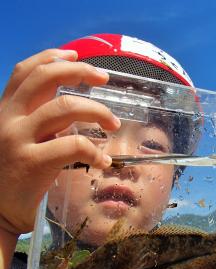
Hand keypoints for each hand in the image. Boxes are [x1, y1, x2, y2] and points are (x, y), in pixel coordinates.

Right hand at [0, 49, 120, 234]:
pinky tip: (103, 161)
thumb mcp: (16, 138)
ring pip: (65, 107)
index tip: (76, 54)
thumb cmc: (10, 175)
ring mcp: (18, 139)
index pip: (26, 71)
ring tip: (114, 124)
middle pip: (46, 78)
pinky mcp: (31, 163)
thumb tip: (70, 107)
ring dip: (98, 111)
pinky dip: (95, 151)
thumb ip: (36, 120)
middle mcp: (8, 118)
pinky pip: (73, 146)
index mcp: (6, 110)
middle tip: (104, 78)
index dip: (52, 57)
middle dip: (80, 72)